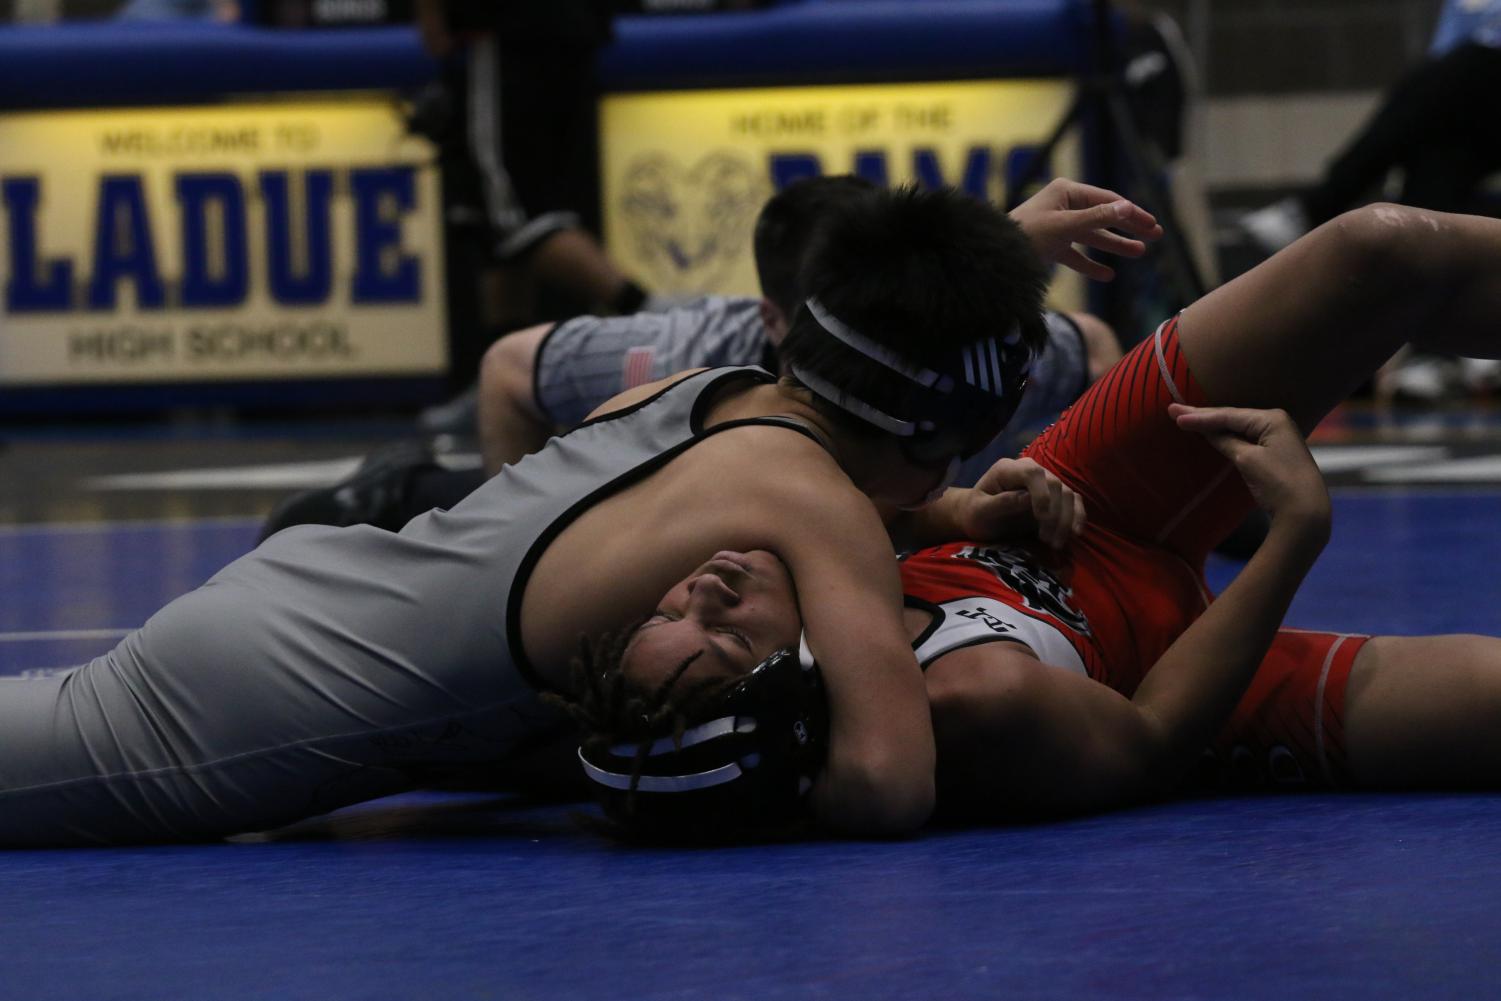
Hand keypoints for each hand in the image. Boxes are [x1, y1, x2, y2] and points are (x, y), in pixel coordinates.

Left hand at [958, 458, 1086, 548]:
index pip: (1032, 473)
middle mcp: (1029, 470)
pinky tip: (1074, 534)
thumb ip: (1001, 503)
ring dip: (1066, 520)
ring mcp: (1044, 482)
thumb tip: (1028, 499)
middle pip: (1054, 484)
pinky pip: (1074, 502)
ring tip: (1055, 544)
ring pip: (1067, 494)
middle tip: (1047, 541)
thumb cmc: (975, 514)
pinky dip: (1077, 517)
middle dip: (1055, 515)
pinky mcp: (1054, 496)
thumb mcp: (980, 512)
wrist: (980, 519)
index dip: (1042, 494)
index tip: (1041, 519)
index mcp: (1007, 469)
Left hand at [1009, 178, 1162, 280]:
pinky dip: (1090, 265)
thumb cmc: (1027, 234)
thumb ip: (1096, 218)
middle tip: (1155, 236)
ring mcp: (1057, 226)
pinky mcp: (1050, 246)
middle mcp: (1064, 206)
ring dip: (1115, 245)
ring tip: (1140, 253)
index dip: (1132, 213)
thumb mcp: (1065, 226)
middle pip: (1104, 216)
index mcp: (1067, 192)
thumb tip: (1127, 207)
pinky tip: (1108, 274)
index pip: (1108, 201)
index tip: (1152, 225)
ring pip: (1093, 236)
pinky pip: (1075, 255)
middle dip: (1129, 227)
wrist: (995, 256)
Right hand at [1170, 404, 1330, 536]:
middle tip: (1175, 409)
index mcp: (1271, 419)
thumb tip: (1208, 430)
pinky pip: (1245, 437)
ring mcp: (1277, 436)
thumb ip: (1226, 441)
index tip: (1174, 415)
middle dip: (1203, 415)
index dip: (1200, 417)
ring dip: (1214, 424)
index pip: (1228, 415)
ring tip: (1188, 417)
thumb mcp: (1247, 459)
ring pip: (1238, 427)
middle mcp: (1276, 422)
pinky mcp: (1275, 451)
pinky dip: (1227, 435)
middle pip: (1232, 417)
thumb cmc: (1278, 483)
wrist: (1305, 512)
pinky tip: (1213, 432)